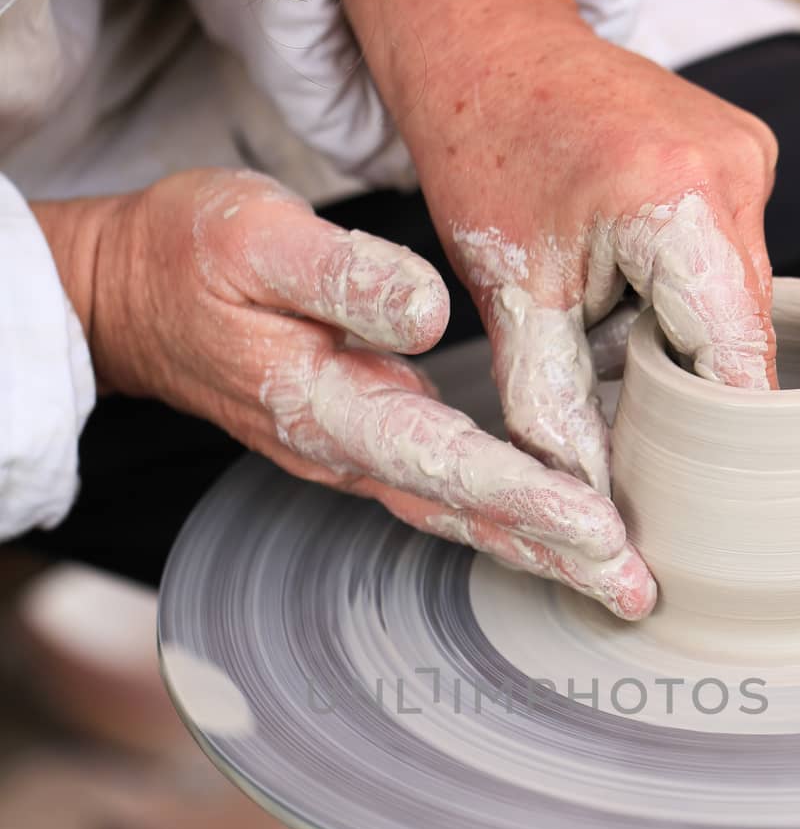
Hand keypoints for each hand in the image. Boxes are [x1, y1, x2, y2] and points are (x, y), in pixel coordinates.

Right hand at [40, 170, 653, 617]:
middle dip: (554, 558)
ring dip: (539, 553)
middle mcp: (346, 448)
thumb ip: (341, 275)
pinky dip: (508, 521)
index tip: (599, 528)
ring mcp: (355, 453)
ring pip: (461, 516)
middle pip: (465, 516)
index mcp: (326, 404)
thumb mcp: (254, 236)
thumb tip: (428, 314)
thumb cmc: (192, 256)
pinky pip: (450, 493)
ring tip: (617, 581)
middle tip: (637, 592)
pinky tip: (557, 530)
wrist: (134, 298)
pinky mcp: (367, 439)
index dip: (526, 497)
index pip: (445, 462)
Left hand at [345, 0, 777, 500]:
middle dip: (683, 384)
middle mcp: (735, 170)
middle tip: (612, 397)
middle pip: (741, 336)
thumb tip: (588, 503)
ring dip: (676, 337)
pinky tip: (620, 271)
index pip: (734, 361)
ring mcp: (750, 155)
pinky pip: (728, 262)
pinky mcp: (744, 154)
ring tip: (598, 308)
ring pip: (737, 304)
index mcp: (677, 201)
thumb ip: (554, 408)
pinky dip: (677, 292)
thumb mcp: (511, 296)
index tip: (695, 490)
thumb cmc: (482, 152)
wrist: (483, 43)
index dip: (718, 435)